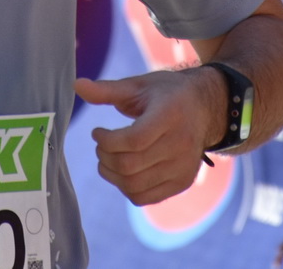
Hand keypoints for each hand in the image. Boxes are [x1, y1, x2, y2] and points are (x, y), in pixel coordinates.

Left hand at [74, 69, 221, 205]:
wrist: (206, 108)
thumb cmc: (166, 94)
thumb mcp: (139, 86)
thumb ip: (107, 90)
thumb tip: (76, 85)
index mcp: (171, 114)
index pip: (133, 140)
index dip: (107, 140)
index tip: (97, 132)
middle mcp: (181, 144)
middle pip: (130, 165)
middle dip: (104, 157)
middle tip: (101, 145)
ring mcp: (183, 167)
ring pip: (134, 185)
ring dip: (111, 174)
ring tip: (107, 158)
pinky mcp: (182, 182)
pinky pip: (145, 197)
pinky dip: (126, 188)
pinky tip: (123, 171)